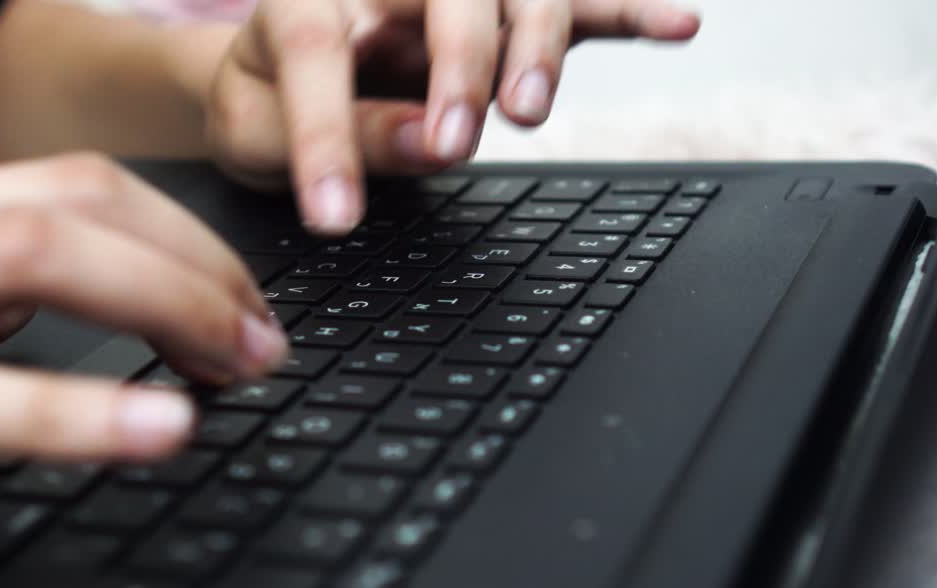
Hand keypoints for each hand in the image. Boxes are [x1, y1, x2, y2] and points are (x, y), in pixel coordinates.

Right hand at [0, 154, 286, 500]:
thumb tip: (40, 317)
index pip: (63, 186)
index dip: (175, 237)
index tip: (237, 300)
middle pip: (67, 202)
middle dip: (192, 264)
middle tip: (263, 340)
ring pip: (23, 258)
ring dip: (161, 306)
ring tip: (237, 366)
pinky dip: (62, 407)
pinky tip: (150, 429)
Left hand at [206, 0, 699, 232]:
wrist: (284, 67)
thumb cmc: (267, 99)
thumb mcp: (258, 133)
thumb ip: (335, 134)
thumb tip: (425, 142)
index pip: (313, 46)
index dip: (328, 133)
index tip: (334, 216)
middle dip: (456, 67)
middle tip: (451, 147)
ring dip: (535, 45)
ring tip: (527, 113)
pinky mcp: (503, 11)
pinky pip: (574, 3)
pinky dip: (625, 12)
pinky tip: (679, 27)